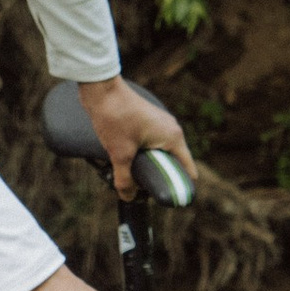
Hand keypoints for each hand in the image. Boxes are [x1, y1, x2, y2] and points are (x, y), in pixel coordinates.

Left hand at [77, 72, 193, 202]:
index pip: (187, 169)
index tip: (169, 200)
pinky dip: (142, 155)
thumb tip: (128, 197)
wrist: (101, 90)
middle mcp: (171, 130)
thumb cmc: (115, 117)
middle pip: (173, 164)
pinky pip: (151, 145)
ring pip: (160, 154)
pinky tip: (127, 162)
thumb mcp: (120, 154)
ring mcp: (161, 125)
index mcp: (173, 137)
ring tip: (134, 177)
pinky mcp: (148, 122)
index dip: (181, 186)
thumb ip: (125, 179)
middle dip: (159, 178)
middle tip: (144, 191)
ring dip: (149, 166)